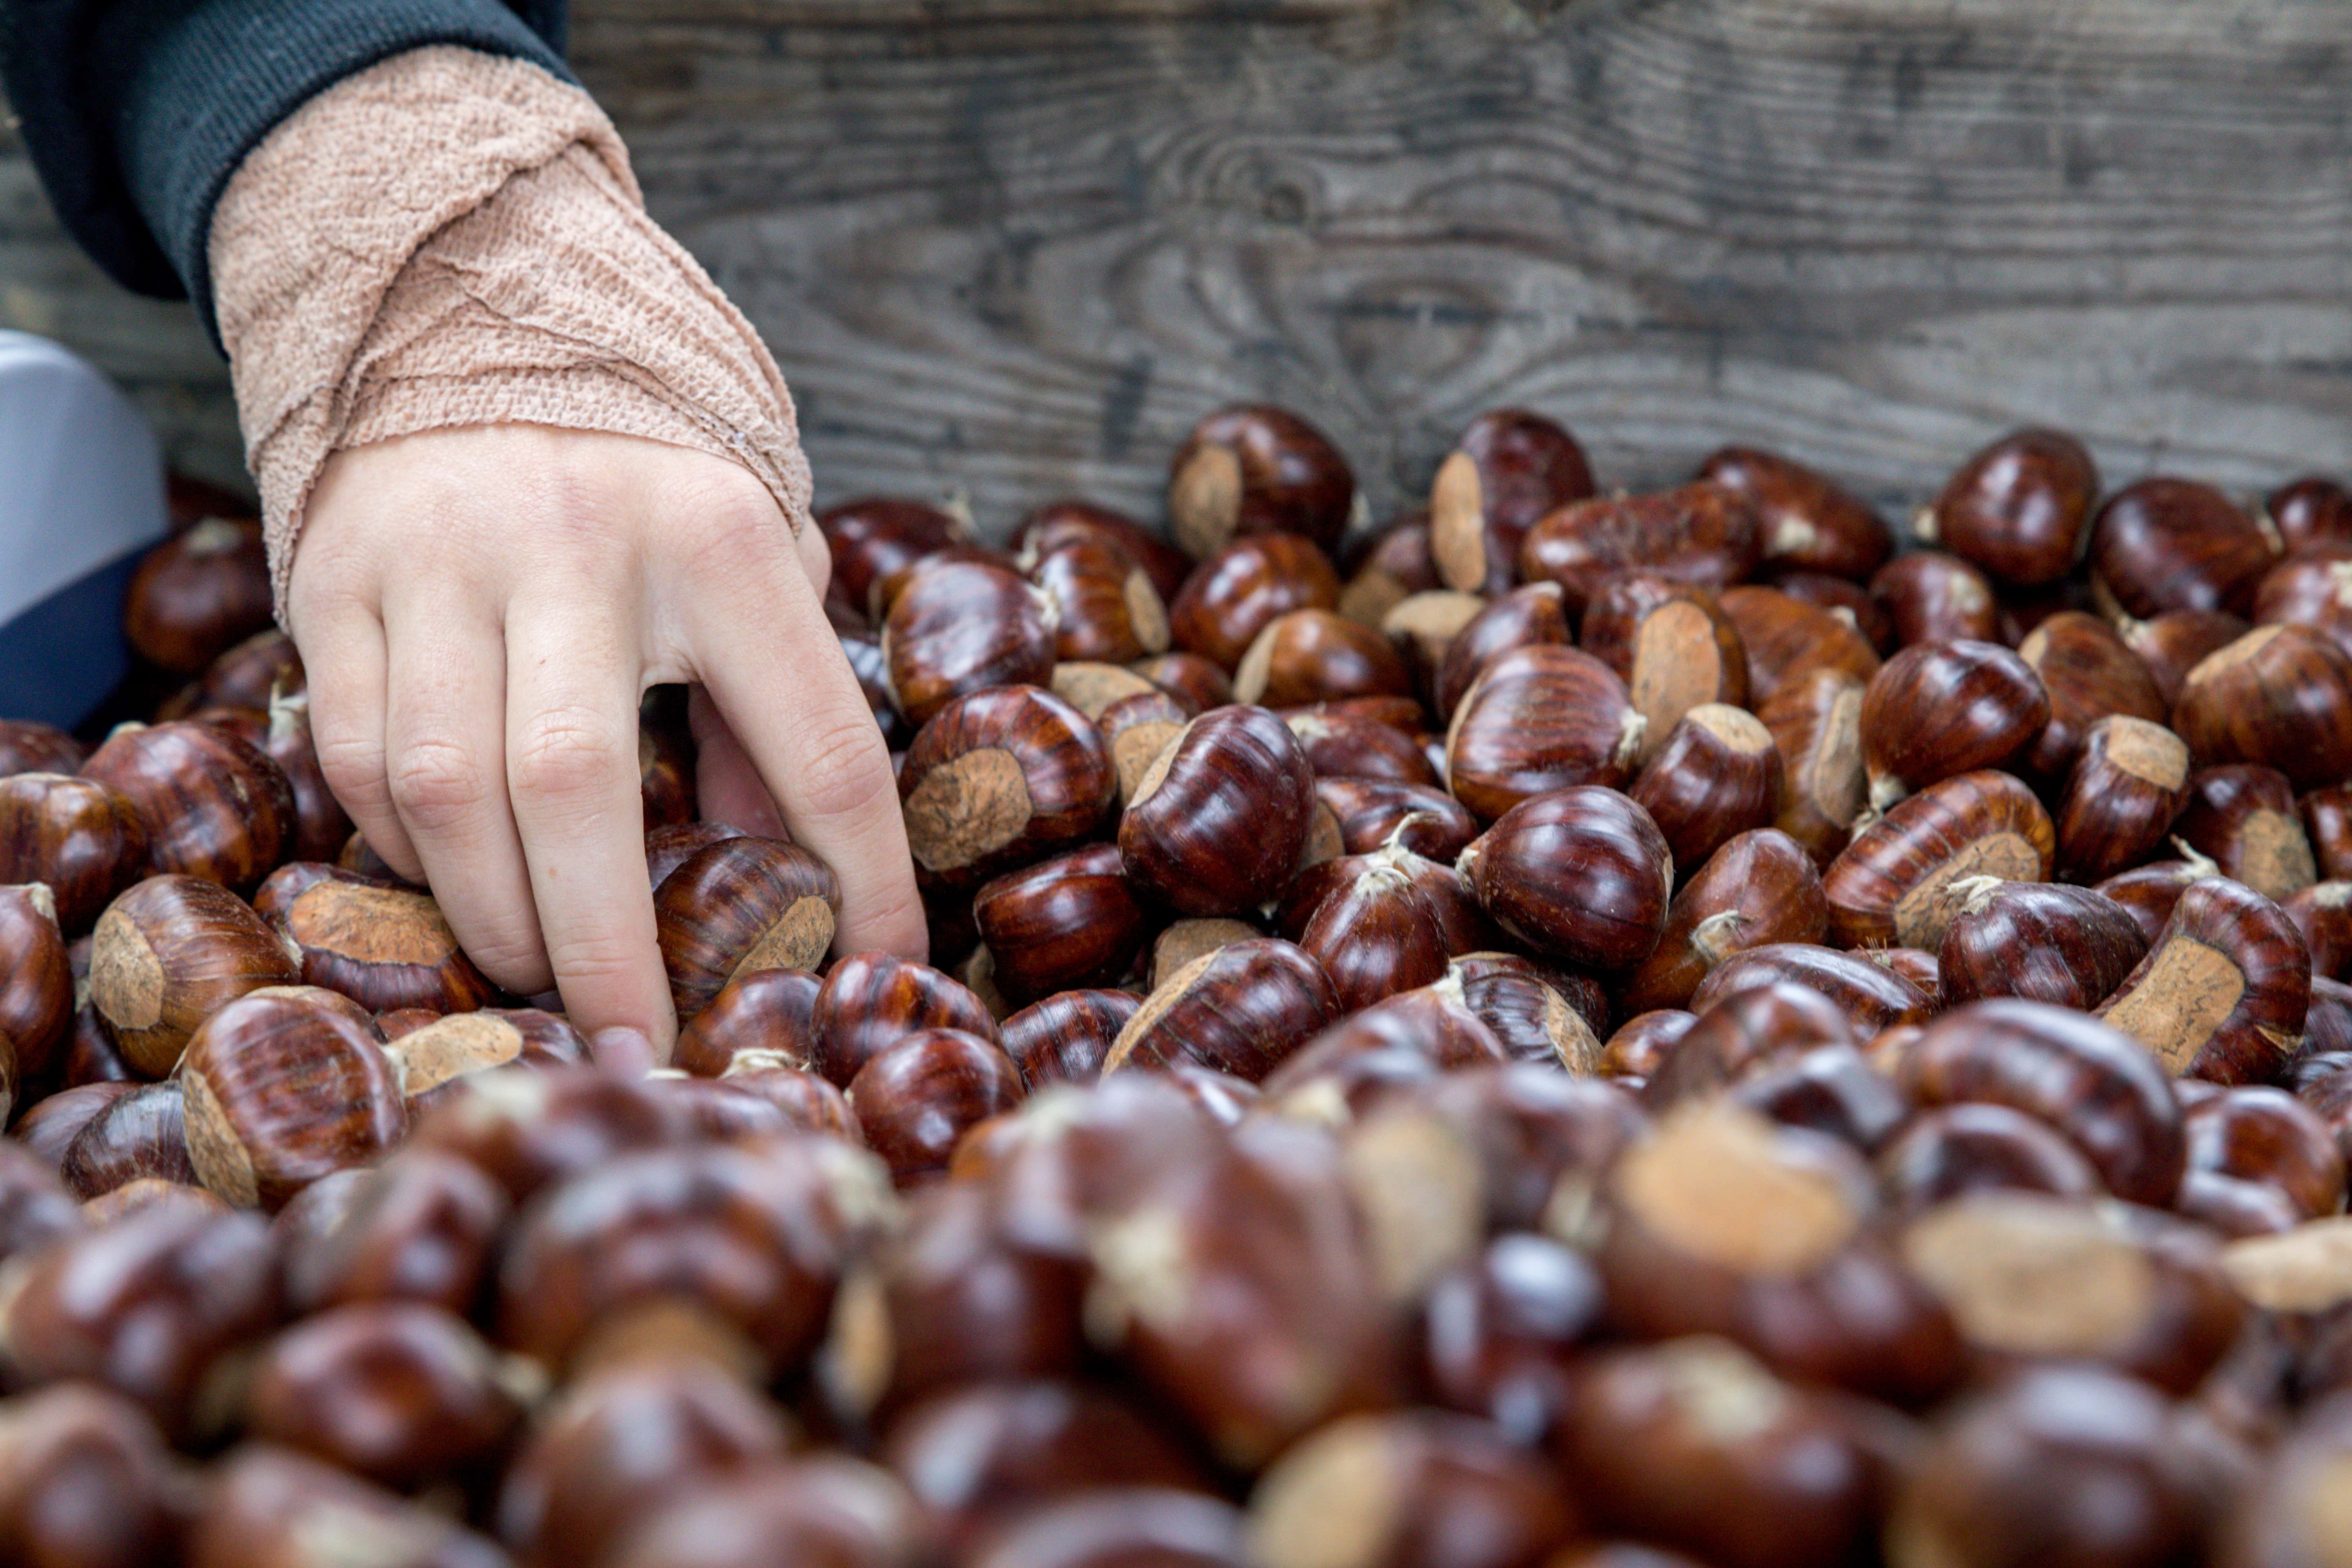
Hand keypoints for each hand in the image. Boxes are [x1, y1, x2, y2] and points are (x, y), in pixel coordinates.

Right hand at [286, 425, 923, 1064]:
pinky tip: (457, 865)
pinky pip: (364, 756)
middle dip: (603, 945)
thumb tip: (786, 876)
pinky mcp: (335, 578)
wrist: (467, 306)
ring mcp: (440, 557)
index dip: (862, 880)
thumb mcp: (756, 550)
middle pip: (574, 786)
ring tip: (541, 968)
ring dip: (495, 911)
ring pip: (447, 788)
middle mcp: (577, 541)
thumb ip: (774, 704)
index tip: (870, 971)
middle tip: (636, 1045)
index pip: (818, 745)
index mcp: (721, 538)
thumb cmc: (645, 468)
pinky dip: (410, 841)